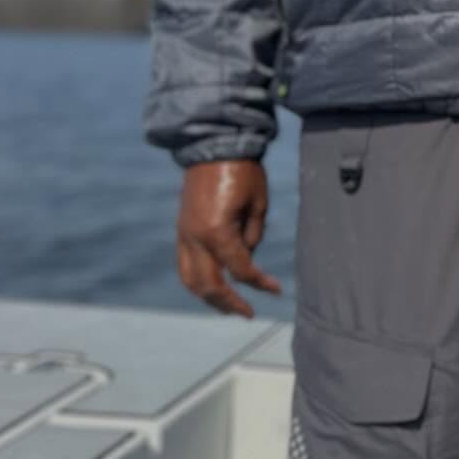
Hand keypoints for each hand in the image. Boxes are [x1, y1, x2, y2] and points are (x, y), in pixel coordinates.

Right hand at [176, 159, 281, 318]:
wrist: (214, 145)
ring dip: (208, 297)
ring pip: (189, 279)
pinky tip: (214, 284)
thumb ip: (253, 236)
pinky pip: (185, 263)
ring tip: (229, 307)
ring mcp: (184, 233)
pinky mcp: (181, 229)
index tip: (276, 290)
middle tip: (248, 313)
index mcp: (217, 231)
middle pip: (208, 284)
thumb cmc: (244, 171)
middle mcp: (195, 237)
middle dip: (229, 303)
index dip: (259, 283)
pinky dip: (198, 279)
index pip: (239, 270)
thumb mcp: (258, 203)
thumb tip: (247, 260)